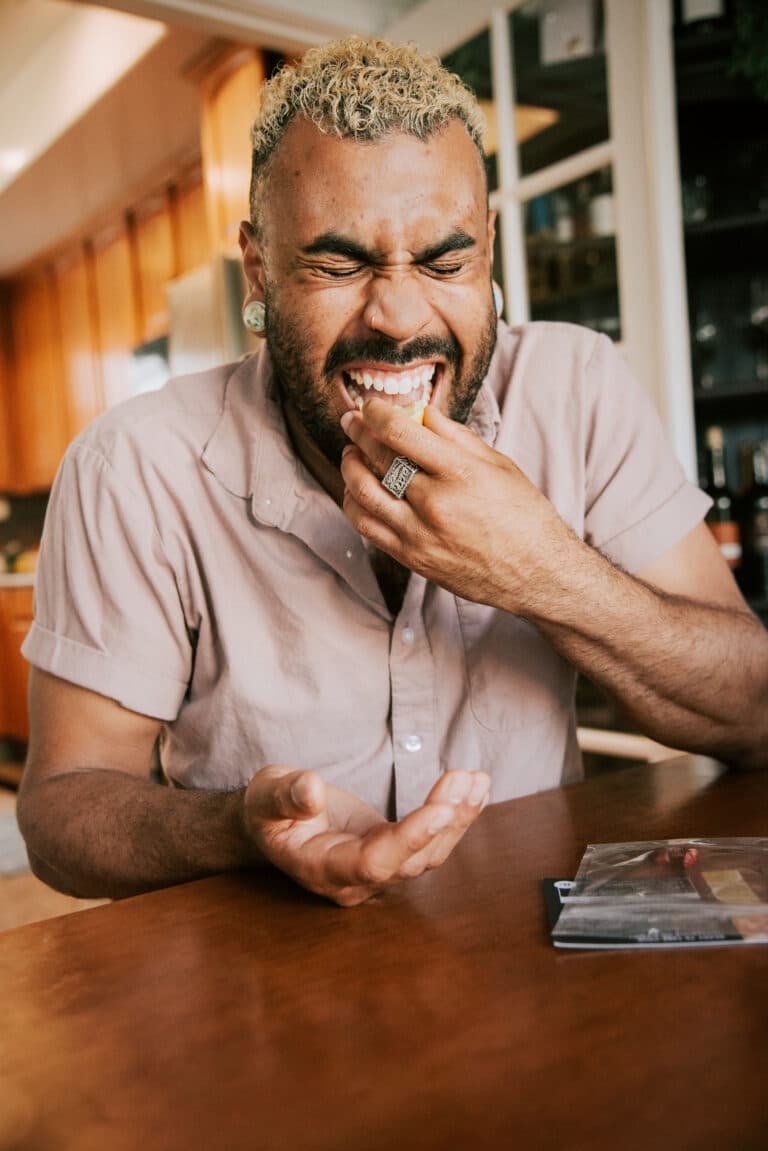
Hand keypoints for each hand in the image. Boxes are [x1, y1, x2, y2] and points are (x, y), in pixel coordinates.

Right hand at [244, 765, 490, 905]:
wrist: (272, 821)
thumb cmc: (267, 809)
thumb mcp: (265, 795)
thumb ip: (285, 796)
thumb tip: (311, 790)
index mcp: (322, 869)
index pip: (373, 864)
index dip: (410, 839)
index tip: (441, 809)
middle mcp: (355, 880)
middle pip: (411, 861)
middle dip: (444, 821)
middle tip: (464, 778)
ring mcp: (377, 869)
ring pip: (428, 854)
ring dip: (457, 817)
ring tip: (477, 779)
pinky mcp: (392, 852)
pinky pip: (430, 842)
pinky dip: (455, 816)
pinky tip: (475, 789)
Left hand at [339, 398, 574, 614]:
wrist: (536, 573)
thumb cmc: (524, 516)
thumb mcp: (499, 465)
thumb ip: (456, 437)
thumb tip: (422, 412)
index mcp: (460, 473)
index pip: (400, 433)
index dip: (376, 413)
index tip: (371, 406)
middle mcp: (435, 503)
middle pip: (377, 458)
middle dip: (358, 433)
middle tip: (352, 421)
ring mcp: (419, 534)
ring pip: (362, 493)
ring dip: (350, 467)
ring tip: (352, 453)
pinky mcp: (412, 557)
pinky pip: (366, 526)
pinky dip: (354, 502)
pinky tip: (358, 489)